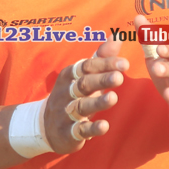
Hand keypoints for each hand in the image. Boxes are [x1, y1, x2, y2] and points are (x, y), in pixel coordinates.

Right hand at [43, 40, 128, 154]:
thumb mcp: (83, 74)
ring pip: (82, 106)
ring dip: (97, 102)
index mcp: (70, 75)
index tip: (124, 63)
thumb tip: (118, 35)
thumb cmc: (71, 94)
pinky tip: (104, 126)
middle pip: (84, 84)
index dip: (105, 64)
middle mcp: (67, 92)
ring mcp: (66, 113)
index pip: (87, 67)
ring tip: (113, 98)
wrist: (44, 126)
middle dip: (101, 80)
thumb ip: (101, 56)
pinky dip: (91, 128)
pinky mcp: (68, 133)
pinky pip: (80, 130)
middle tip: (120, 76)